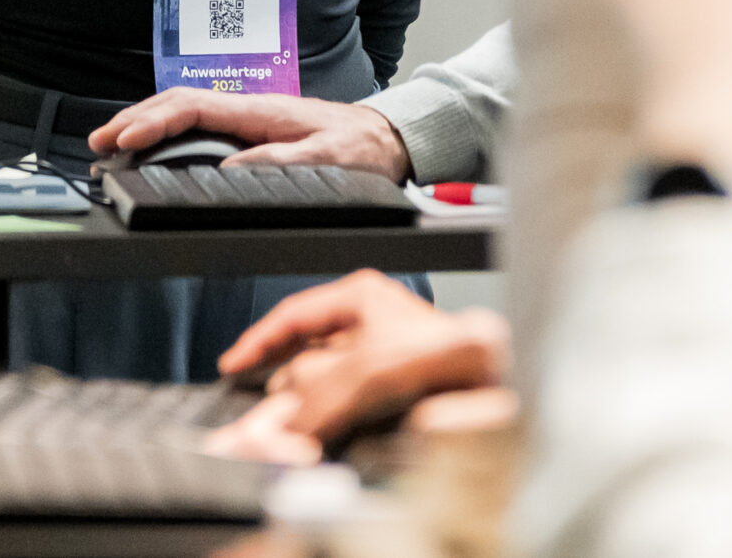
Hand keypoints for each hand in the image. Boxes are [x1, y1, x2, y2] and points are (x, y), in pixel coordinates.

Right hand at [88, 90, 412, 181]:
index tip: (125, 138)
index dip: (154, 121)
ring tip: (111, 144)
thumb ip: (283, 162)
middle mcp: (248, 110)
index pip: (194, 107)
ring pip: (183, 113)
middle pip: (177, 105)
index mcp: (261, 111)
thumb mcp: (328, 159)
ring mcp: (246, 120)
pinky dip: (165, 133)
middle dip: (134, 119)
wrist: (384, 139)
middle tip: (99, 143)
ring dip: (144, 125)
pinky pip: (195, 126)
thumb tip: (231, 170)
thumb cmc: (359, 148)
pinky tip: (150, 146)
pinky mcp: (249, 132)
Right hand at [215, 270, 508, 442]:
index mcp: (360, 297)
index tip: (232, 365)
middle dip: (282, 387)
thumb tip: (281, 425)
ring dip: (307, 410)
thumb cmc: (452, 351)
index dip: (258, 340)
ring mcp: (382, 357)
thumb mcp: (367, 367)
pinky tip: (328, 435)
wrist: (499, 378)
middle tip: (260, 416)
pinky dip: (333, 422)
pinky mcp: (394, 391)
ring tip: (291, 431)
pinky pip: (348, 408)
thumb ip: (317, 395)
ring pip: (326, 386)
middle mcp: (370, 323)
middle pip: (305, 356)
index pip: (293, 314)